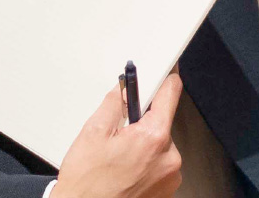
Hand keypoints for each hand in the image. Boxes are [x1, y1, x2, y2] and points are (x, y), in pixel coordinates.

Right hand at [53, 73, 183, 197]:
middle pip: (161, 122)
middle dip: (141, 122)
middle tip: (118, 132)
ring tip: (118, 158)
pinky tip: (125, 170)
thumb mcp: (93, 132)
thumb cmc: (88, 182)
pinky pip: (159, 164)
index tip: (164, 71)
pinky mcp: (167, 189)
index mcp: (153, 138)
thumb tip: (124, 90)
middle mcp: (169, 158)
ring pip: (159, 144)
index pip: (170, 94)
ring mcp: (170, 176)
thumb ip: (113, 104)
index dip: (164, 79)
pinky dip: (145, 162)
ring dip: (142, 144)